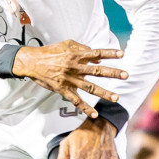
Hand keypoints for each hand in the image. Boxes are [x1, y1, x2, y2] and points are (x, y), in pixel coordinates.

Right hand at [11, 40, 127, 117]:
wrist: (32, 62)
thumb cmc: (50, 52)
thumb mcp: (66, 44)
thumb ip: (82, 48)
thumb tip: (97, 56)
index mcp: (76, 55)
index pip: (96, 53)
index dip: (110, 53)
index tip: (122, 54)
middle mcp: (75, 68)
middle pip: (97, 71)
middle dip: (113, 73)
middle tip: (126, 75)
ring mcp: (69, 80)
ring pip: (90, 87)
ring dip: (104, 93)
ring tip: (116, 97)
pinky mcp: (63, 90)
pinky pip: (76, 101)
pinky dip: (85, 108)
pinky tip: (94, 114)